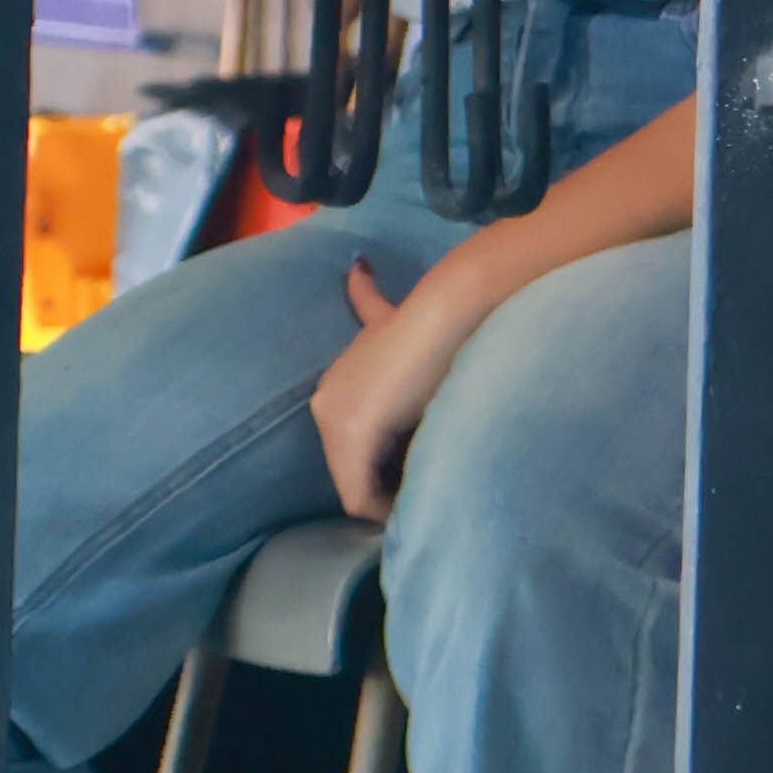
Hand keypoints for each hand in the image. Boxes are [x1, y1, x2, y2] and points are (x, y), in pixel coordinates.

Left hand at [309, 259, 446, 521]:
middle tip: (424, 485)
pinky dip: (387, 506)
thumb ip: (365, 302)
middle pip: (351, 469)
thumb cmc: (430, 321)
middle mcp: (324, 404)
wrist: (448, 310)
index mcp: (333, 387)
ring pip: (355, 485)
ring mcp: (333, 422)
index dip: (385, 464)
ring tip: (423, 495)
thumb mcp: (386, 318)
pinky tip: (416, 503)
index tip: (419, 466)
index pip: (352, 446)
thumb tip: (355, 266)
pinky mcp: (352, 437)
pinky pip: (360, 496)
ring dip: (389, 495)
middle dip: (385, 482)